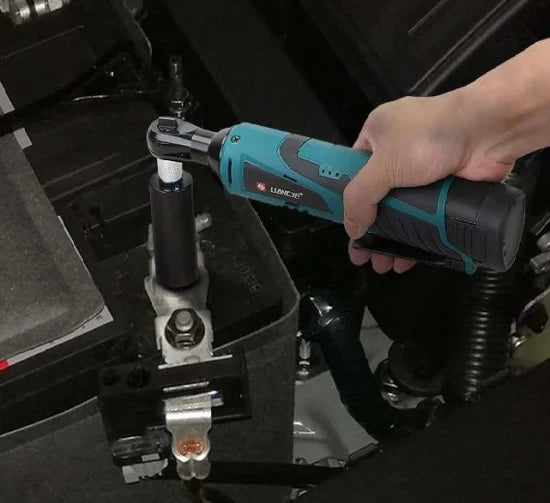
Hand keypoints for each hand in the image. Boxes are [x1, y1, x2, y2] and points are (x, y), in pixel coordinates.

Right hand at [343, 92, 511, 273]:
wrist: (488, 132)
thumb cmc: (429, 137)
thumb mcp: (383, 166)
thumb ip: (360, 198)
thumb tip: (351, 229)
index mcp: (378, 133)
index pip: (354, 169)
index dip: (348, 198)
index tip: (346, 225)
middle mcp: (399, 150)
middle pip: (378, 196)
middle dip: (371, 227)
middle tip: (365, 253)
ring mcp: (424, 168)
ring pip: (402, 209)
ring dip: (393, 237)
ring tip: (385, 263)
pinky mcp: (445, 185)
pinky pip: (425, 214)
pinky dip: (417, 235)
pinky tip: (409, 257)